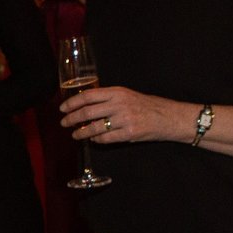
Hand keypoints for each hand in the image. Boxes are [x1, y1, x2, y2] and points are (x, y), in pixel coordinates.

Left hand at [60, 86, 188, 143]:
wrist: (169, 117)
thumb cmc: (148, 106)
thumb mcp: (128, 95)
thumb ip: (109, 99)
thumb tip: (85, 105)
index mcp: (118, 92)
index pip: (88, 96)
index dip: (72, 102)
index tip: (63, 108)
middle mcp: (120, 104)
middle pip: (87, 112)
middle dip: (71, 119)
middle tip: (63, 123)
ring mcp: (124, 119)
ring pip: (94, 128)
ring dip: (81, 132)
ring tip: (75, 134)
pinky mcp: (129, 134)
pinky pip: (105, 139)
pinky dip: (96, 140)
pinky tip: (93, 139)